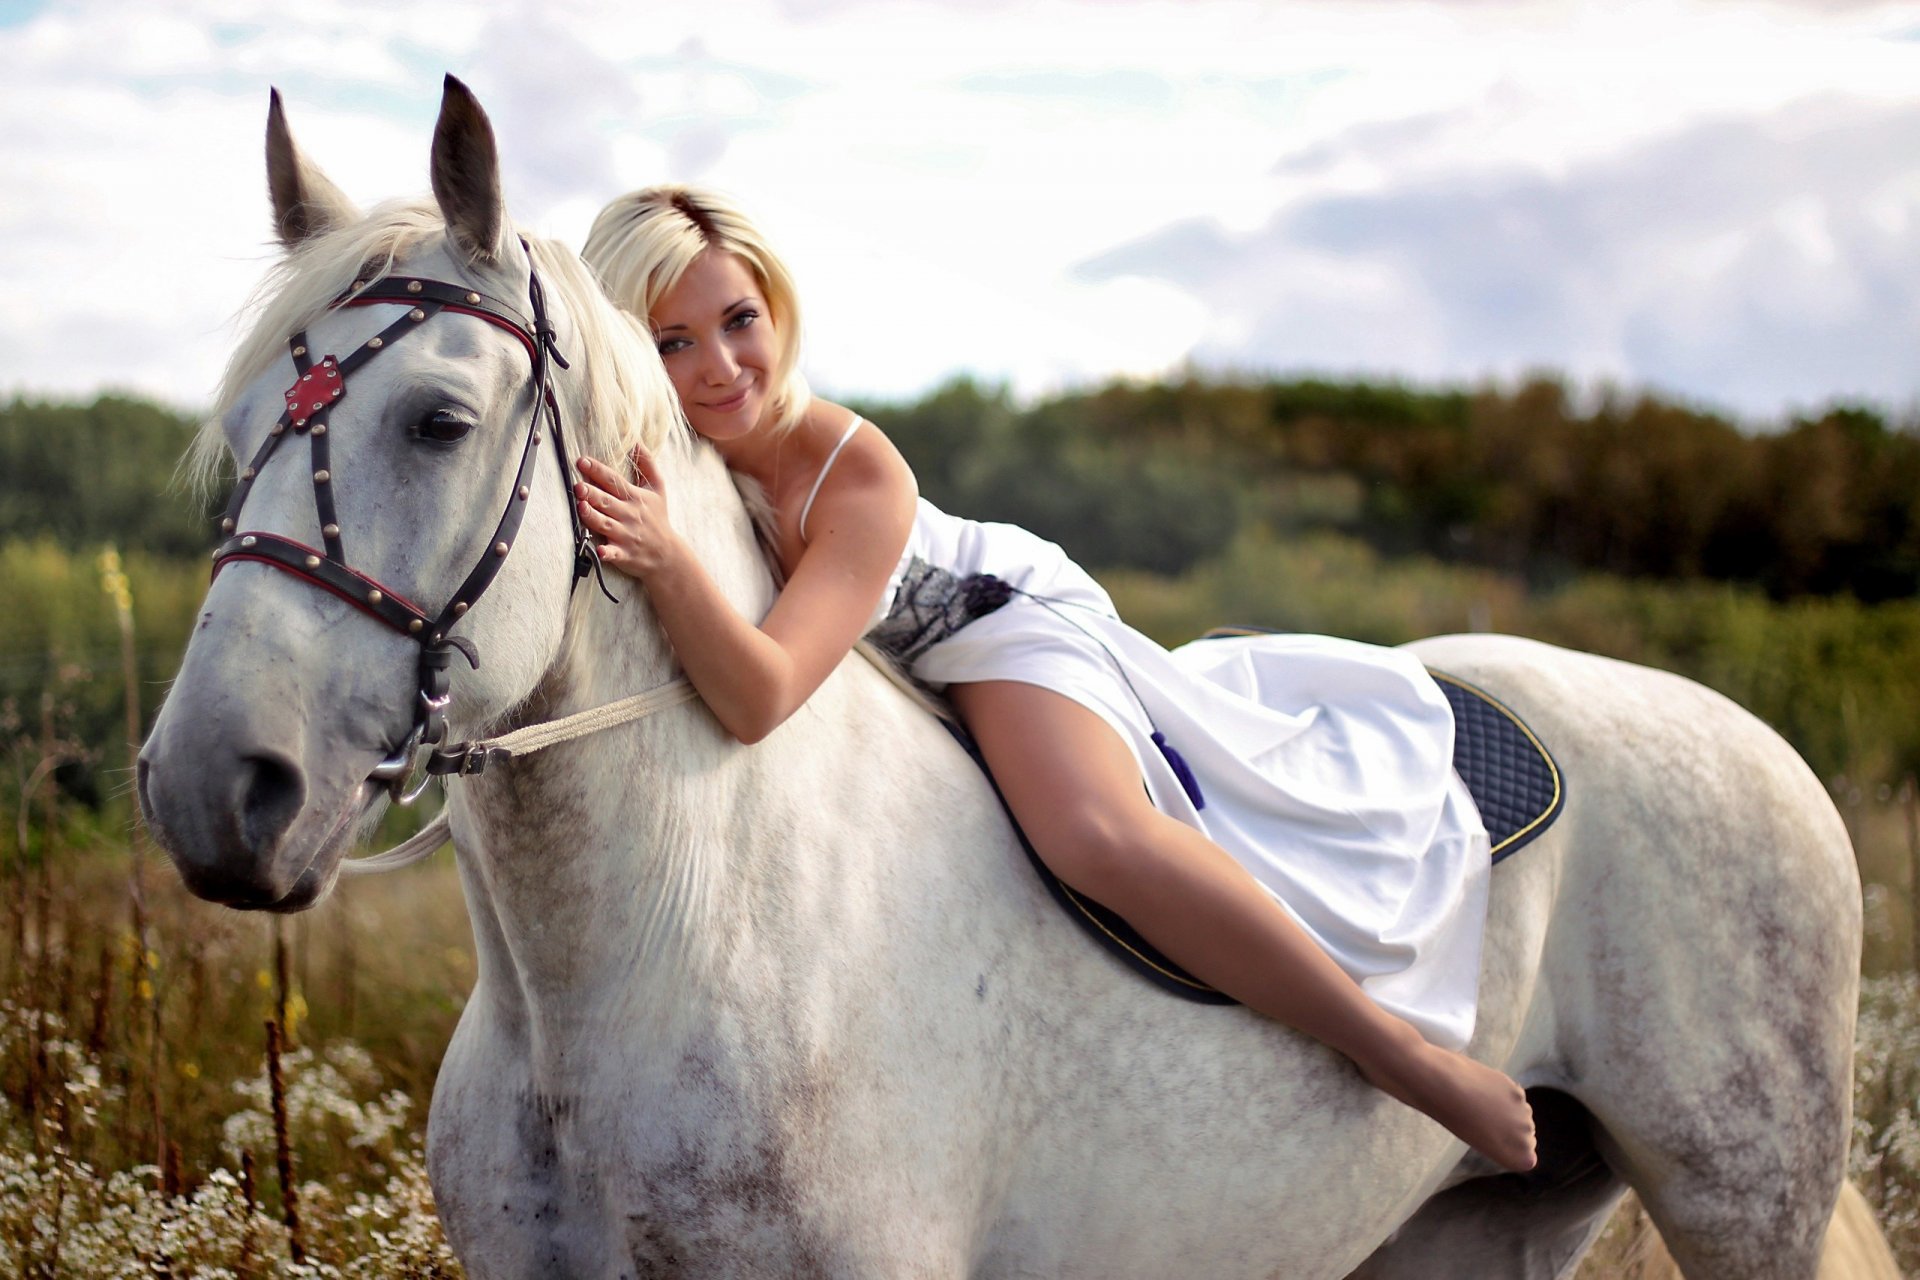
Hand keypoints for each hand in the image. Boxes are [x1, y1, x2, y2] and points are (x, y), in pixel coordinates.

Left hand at [574, 448, 677, 579]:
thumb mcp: (658, 488)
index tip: (582, 461)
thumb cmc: (658, 517)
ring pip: (605, 524)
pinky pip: (614, 553)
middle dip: (592, 493)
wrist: (667, 553)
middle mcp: (629, 514)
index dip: (598, 470)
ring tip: (581, 506)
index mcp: (635, 497)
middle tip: (578, 485)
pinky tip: (599, 550)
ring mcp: (626, 535)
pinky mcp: (624, 554)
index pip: (614, 480)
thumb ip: (647, 464)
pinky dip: (607, 552)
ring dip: (593, 516)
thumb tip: (635, 441)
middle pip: (607, 501)